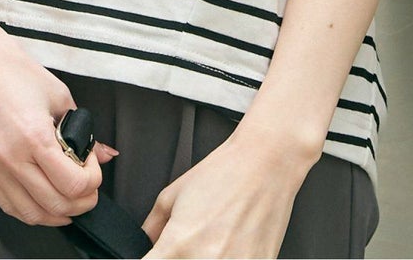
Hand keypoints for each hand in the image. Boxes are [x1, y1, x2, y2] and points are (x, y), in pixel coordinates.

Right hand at [0, 16, 119, 225]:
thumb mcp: (57, 93)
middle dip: (81, 202)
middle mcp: (10, 160)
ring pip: (30, 215)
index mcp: (33, 137)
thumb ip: (82, 129)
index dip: (92, 179)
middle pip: (55, 206)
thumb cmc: (11, 68)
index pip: (73, 184)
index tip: (92, 163)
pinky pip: (7, 205)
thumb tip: (103, 153)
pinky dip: (30, 209)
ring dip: (56, 213)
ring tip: (70, 198)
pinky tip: (42, 197)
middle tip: (89, 187)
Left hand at [140, 131, 307, 258]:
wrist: (267, 163)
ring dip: (201, 258)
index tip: (161, 253)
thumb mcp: (173, 194)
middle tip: (190, 242)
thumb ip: (152, 227)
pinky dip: (228, 259)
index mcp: (177, 245)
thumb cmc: (223, 174)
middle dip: (178, 257)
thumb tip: (145, 245)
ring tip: (214, 241)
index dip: (154, 259)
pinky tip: (231, 245)